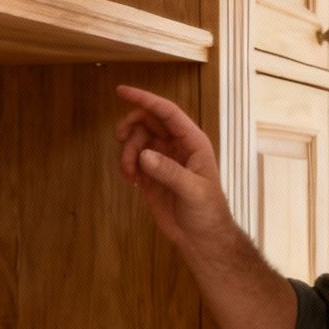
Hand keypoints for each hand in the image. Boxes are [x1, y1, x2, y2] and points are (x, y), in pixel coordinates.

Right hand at [113, 85, 232, 243]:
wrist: (202, 238)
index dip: (145, 99)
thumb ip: (170, 172)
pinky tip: (131, 182)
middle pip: (147, 122)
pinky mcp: (150, 175)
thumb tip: (145, 155)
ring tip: (130, 174)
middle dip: (131, 128)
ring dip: (127, 153)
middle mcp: (176, 146)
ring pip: (136, 141)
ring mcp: (162, 159)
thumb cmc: (207, 212)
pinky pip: (132, 160)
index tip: (121, 90)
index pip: (167, 112)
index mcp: (192, 142)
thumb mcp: (193, 191)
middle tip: (121, 140)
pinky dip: (126, 166)